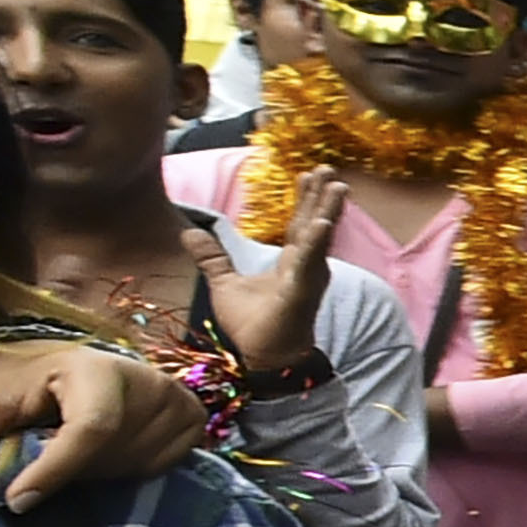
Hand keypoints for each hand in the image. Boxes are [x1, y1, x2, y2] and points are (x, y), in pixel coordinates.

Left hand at [0, 343, 210, 508]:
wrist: (56, 365)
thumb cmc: (14, 384)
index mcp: (96, 366)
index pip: (91, 429)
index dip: (55, 471)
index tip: (16, 501)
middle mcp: (149, 380)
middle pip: (114, 454)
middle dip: (72, 471)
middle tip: (42, 456)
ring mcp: (178, 399)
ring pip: (139, 465)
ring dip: (100, 472)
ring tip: (73, 452)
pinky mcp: (193, 418)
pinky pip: (164, 467)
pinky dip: (131, 470)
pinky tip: (107, 452)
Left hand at [204, 177, 341, 381]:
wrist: (264, 357)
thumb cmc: (253, 324)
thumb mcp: (224, 283)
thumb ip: (212, 258)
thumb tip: (188, 233)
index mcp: (292, 263)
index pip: (300, 224)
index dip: (305, 200)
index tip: (309, 174)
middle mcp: (306, 267)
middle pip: (314, 223)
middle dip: (322, 196)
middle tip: (329, 168)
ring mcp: (307, 278)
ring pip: (319, 237)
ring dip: (328, 210)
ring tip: (337, 186)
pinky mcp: (302, 291)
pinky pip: (310, 262)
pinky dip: (316, 241)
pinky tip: (322, 222)